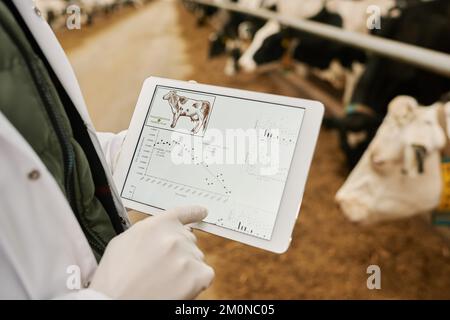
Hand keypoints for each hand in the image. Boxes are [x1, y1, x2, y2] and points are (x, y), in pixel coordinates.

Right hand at [90, 206, 213, 298]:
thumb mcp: (123, 242)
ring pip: (196, 259)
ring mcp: (186, 256)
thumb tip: (162, 230)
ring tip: (165, 280)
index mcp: (156, 225)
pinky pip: (205, 275)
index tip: (202, 212)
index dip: (194, 212)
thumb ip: (147, 231)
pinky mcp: (197, 275)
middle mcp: (174, 237)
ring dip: (186, 268)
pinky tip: (178, 288)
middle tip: (162, 268)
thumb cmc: (114, 278)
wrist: (114, 303)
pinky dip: (196, 283)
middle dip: (180, 252)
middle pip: (189, 240)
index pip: (181, 213)